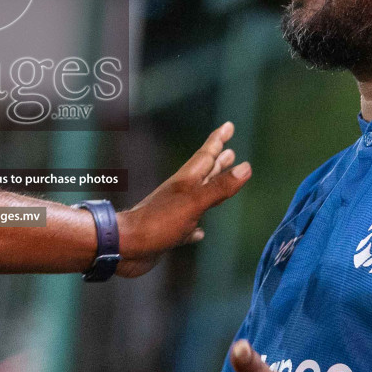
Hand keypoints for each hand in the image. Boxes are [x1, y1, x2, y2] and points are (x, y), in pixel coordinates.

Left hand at [112, 122, 249, 277]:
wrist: (125, 246)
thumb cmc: (158, 222)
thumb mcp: (193, 203)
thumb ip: (219, 187)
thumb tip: (245, 167)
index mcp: (186, 182)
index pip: (206, 155)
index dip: (218, 140)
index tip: (228, 125)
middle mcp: (180, 194)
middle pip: (203, 173)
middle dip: (217, 162)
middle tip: (229, 150)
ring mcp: (174, 213)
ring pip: (197, 198)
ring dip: (209, 189)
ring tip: (219, 182)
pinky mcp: (169, 233)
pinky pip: (187, 227)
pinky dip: (196, 228)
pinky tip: (200, 232)